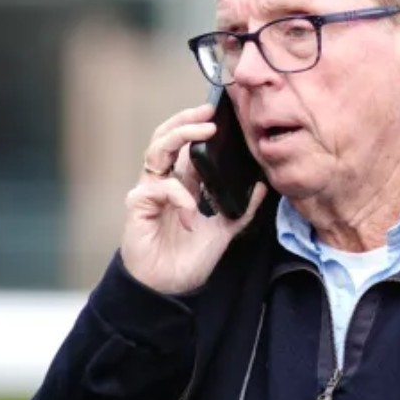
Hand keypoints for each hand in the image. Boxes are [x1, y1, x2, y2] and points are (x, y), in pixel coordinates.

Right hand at [120, 103, 266, 293]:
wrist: (170, 288)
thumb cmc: (189, 259)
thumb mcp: (225, 230)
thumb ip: (242, 209)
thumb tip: (261, 186)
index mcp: (182, 184)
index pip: (187, 147)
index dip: (199, 127)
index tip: (221, 114)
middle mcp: (163, 182)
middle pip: (167, 137)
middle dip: (186, 120)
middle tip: (209, 111)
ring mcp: (149, 191)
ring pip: (157, 149)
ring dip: (181, 136)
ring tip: (204, 132)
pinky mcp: (138, 205)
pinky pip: (160, 187)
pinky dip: (180, 197)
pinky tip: (192, 216)